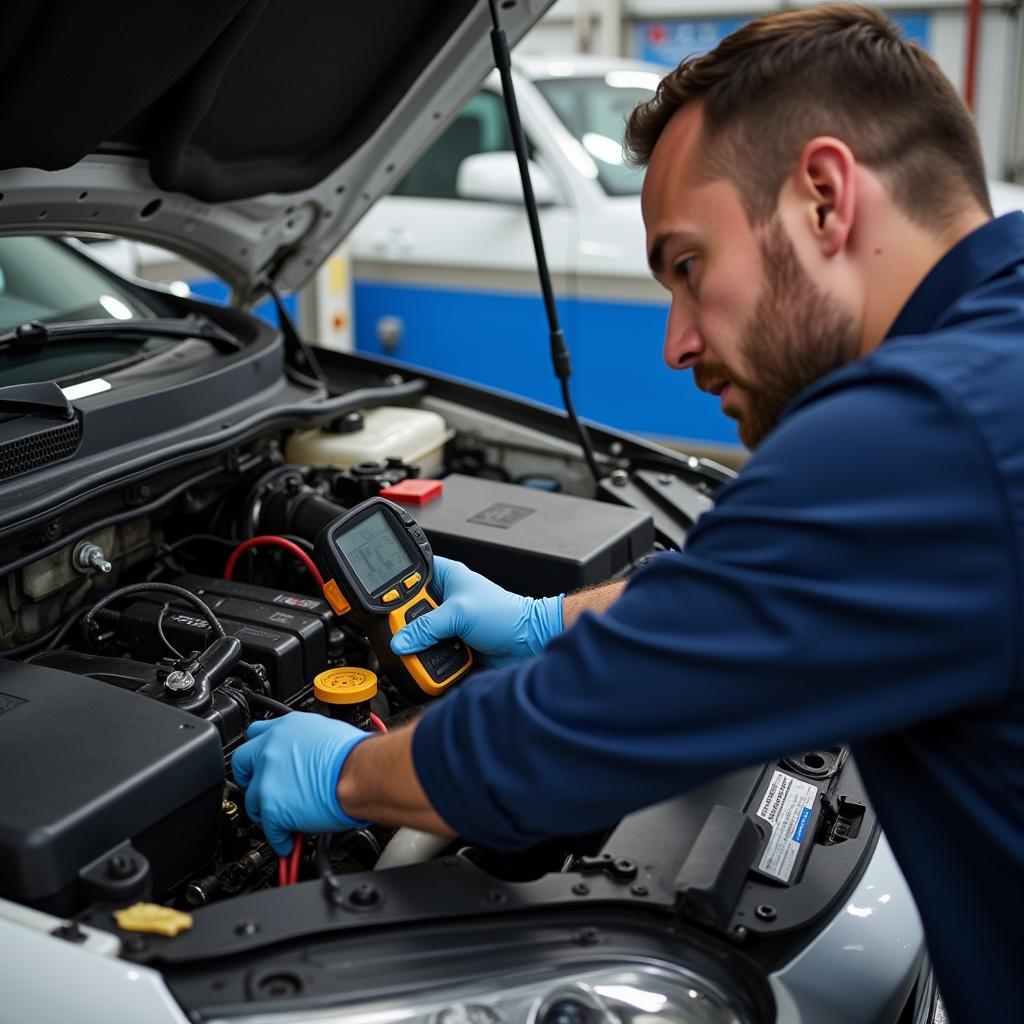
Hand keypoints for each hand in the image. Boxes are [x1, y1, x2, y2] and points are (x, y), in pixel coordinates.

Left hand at [231, 713, 371, 854]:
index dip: (259, 751)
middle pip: (241, 765)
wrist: (362, 773)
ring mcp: (267, 779)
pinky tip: (289, 840)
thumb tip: (306, 755)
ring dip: (265, 811)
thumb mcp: (325, 732)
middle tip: (264, 790)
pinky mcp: (272, 808)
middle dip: (250, 780)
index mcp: (285, 728)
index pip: (255, 734)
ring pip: (252, 800)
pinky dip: (279, 838)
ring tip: (281, 819)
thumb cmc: (355, 754)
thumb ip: (304, 742)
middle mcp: (271, 749)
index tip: (262, 760)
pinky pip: (268, 830)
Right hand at [390, 556, 562, 667]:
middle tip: (405, 634)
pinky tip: (435, 662)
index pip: (410, 576)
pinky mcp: (453, 644)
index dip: (396, 587)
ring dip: (421, 646)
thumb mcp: (460, 614)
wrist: (530, 643)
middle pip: (409, 611)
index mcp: (446, 577)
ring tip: (423, 650)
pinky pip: (432, 653)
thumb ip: (427, 627)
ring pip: (419, 635)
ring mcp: (448, 623)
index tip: (385, 603)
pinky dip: (432, 660)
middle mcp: (445, 599)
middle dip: (407, 625)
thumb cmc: (507, 615)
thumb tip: (401, 640)